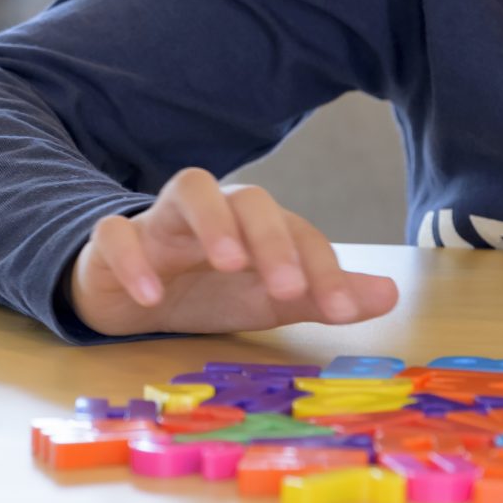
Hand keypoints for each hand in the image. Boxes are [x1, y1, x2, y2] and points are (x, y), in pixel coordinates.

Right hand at [69, 167, 398, 336]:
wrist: (127, 297)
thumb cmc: (205, 291)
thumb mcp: (266, 300)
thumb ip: (320, 294)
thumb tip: (390, 294)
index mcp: (254, 226)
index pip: (296, 230)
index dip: (322, 267)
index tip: (341, 312)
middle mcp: (213, 213)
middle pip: (247, 197)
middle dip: (271, 239)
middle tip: (286, 289)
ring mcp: (160, 222)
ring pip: (188, 189)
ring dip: (212, 222)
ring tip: (228, 264)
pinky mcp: (112, 241)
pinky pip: (116, 233)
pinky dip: (134, 260)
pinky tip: (152, 297)